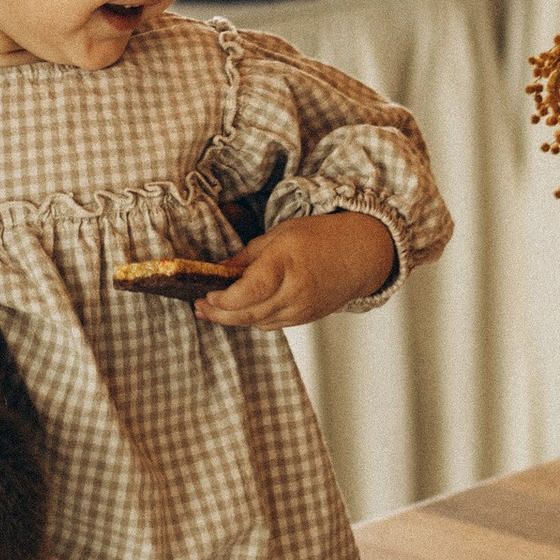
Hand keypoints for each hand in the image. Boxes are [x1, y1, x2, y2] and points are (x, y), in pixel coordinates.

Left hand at [195, 208, 396, 331]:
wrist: (360, 254)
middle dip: (219, 313)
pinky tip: (241, 311)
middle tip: (199, 306)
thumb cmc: (320, 237)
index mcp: (286, 263)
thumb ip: (248, 256)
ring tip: (211, 310)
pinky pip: (272, 324)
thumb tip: (219, 270)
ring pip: (258, 323)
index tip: (204, 293)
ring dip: (232, 319)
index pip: (248, 291)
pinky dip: (253, 319)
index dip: (222, 299)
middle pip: (248, 314)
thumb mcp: (279, 235)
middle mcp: (295, 291)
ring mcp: (302, 309)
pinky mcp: (306, 318)